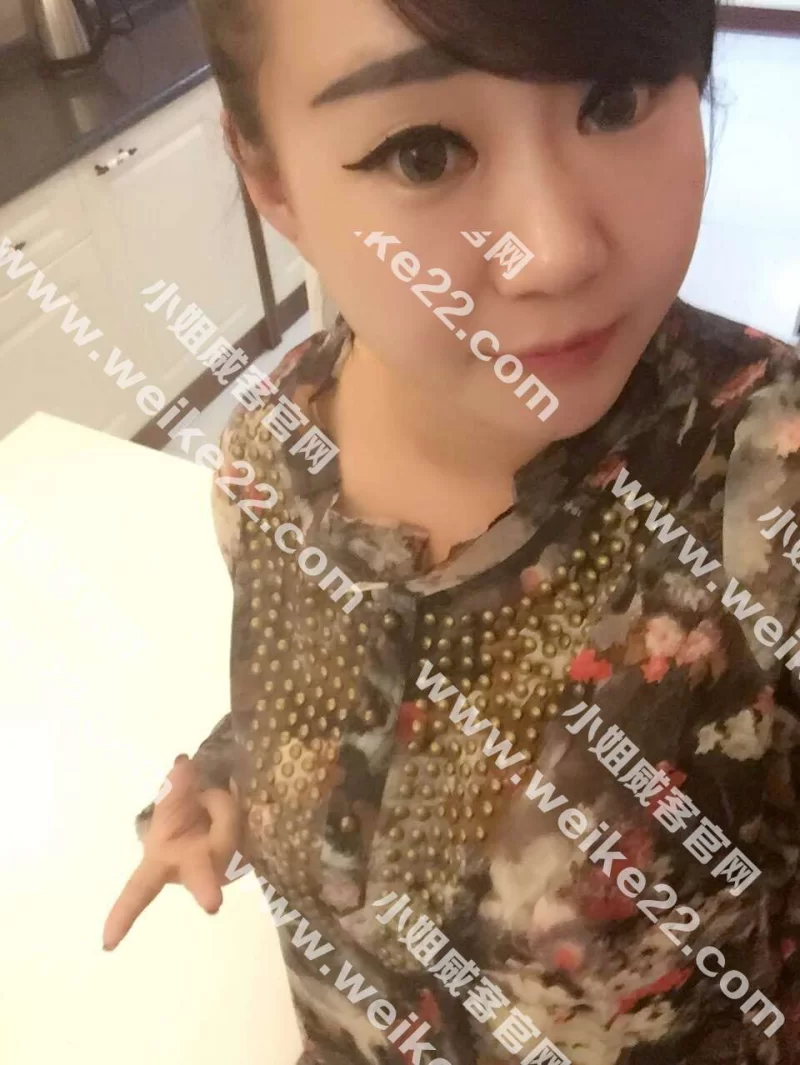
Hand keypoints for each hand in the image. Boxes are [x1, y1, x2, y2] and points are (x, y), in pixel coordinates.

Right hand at [103, 755, 240, 949]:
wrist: (213, 817)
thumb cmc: (183, 817)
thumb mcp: (172, 802)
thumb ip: (176, 786)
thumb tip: (182, 763)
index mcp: (165, 863)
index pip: (139, 891)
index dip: (123, 915)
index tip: (108, 942)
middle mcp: (196, 873)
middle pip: (201, 877)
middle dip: (205, 889)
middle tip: (212, 905)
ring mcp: (228, 869)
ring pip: (229, 827)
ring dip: (222, 803)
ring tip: (215, 797)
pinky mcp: (253, 858)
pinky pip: (252, 822)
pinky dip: (244, 804)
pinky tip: (242, 804)